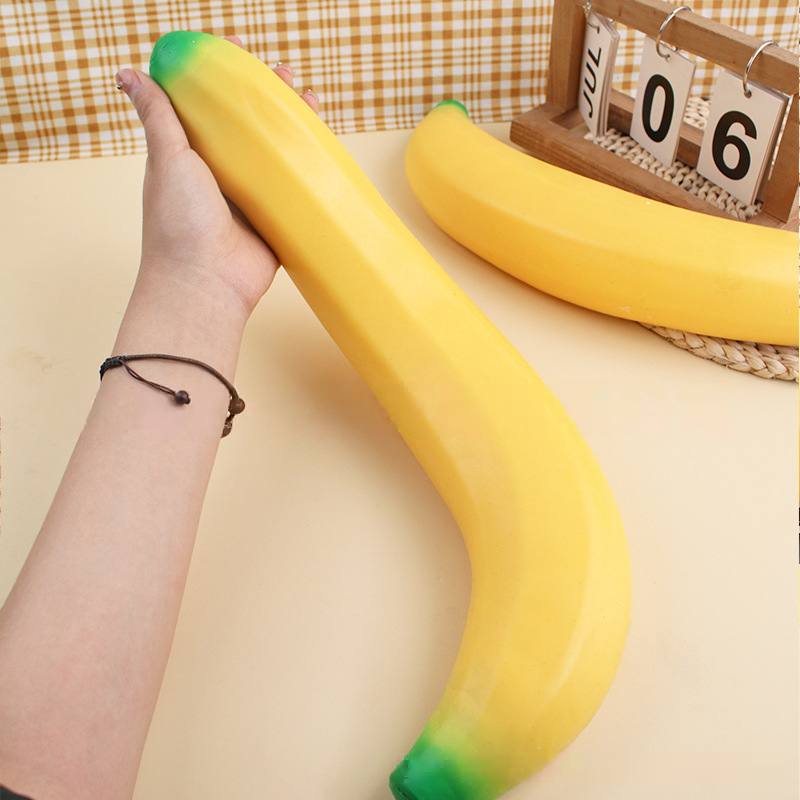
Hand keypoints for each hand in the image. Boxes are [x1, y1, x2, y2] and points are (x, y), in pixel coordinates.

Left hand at [116, 36, 318, 320]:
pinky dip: (308, 169)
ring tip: (307, 98)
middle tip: (281, 73)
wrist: (206, 283)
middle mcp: (220, 176)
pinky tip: (322, 147)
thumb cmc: (178, 223)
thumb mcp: (167, 159)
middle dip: (265, 98)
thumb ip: (158, 116)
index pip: (209, 107)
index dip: (223, 79)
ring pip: (275, 155)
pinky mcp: (274, 221)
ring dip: (291, 127)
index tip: (237, 52)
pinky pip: (294, 190)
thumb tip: (128, 72)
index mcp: (191, 157)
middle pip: (247, 128)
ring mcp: (249, 199)